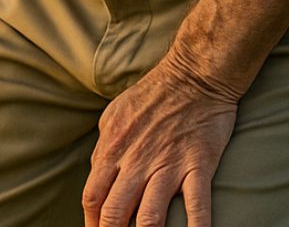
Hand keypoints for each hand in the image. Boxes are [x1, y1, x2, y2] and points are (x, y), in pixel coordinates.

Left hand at [82, 53, 240, 226]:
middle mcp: (136, 162)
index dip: (91, 222)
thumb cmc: (151, 96)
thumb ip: (105, 149)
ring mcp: (168, 166)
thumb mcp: (114, 116)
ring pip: (150, 217)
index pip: (93, 197)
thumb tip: (97, 176)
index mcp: (112, 149)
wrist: (193, 76)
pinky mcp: (198, 166)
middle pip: (115, 212)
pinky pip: (197, 206)